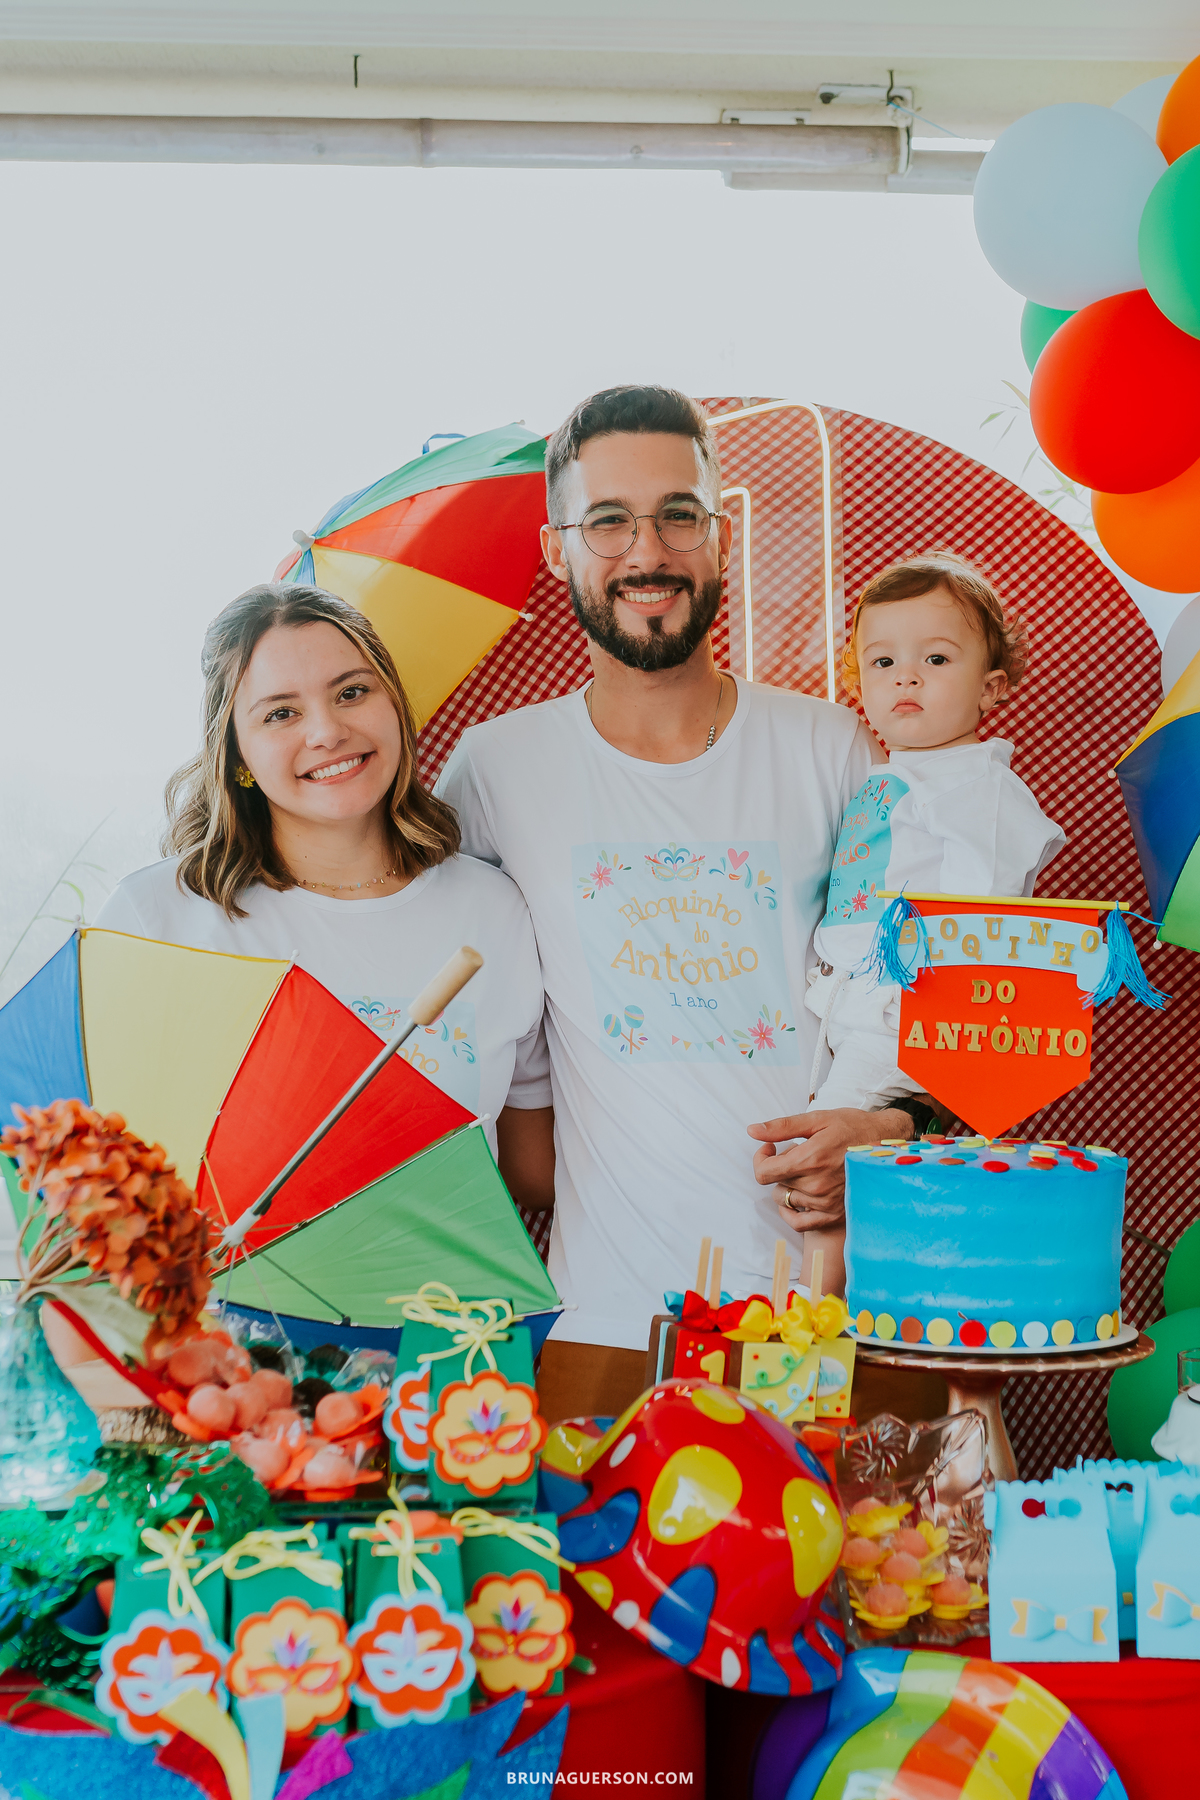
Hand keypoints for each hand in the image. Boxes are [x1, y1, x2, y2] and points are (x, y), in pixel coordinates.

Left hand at [747, 1107, 914, 1233]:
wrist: (884, 1147)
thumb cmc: (853, 1128)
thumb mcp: (817, 1120)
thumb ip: (782, 1127)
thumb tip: (752, 1131)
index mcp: (810, 1160)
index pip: (763, 1173)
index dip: (760, 1158)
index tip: (769, 1148)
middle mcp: (816, 1185)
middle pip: (775, 1183)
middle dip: (780, 1167)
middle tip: (800, 1153)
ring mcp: (825, 1203)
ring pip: (786, 1200)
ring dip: (789, 1185)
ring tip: (809, 1170)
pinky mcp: (833, 1215)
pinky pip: (798, 1223)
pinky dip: (791, 1212)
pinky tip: (798, 1197)